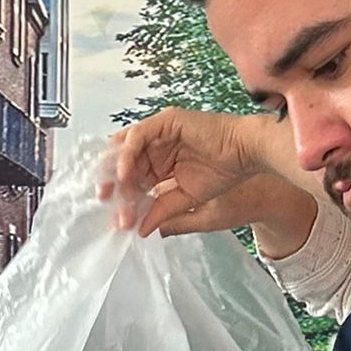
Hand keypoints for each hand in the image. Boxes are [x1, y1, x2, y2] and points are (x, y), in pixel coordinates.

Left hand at [101, 108, 315, 244]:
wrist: (246, 156)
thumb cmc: (226, 173)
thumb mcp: (188, 200)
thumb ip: (164, 212)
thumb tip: (141, 229)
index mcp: (162, 163)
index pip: (134, 179)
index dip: (123, 196)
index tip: (114, 216)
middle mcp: (157, 146)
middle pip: (125, 163)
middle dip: (113, 183)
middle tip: (104, 200)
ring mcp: (160, 131)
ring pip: (126, 147)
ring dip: (117, 169)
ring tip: (112, 190)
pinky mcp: (166, 121)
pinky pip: (139, 135)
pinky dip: (129, 152)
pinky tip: (125, 173)